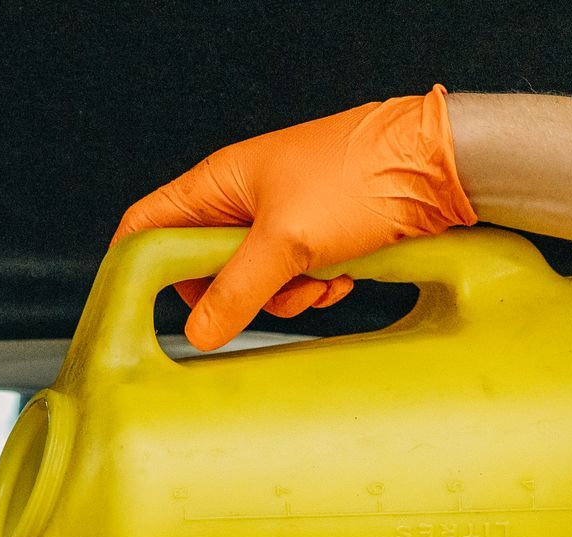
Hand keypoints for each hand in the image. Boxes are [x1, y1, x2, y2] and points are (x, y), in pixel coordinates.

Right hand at [111, 85, 475, 351]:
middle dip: (233, 294)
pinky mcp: (314, 236)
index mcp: (217, 184)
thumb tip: (198, 334)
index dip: (136, 266)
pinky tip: (344, 277)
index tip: (142, 310)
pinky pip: (293, 279)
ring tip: (321, 282)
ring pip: (252, 281)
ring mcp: (278, 218)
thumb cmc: (358, 180)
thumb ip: (237, 291)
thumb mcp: (288, 243)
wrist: (434, 167)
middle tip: (266, 295)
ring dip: (285, 296)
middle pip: (202, 267)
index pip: (147, 224)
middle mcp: (241, 199)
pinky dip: (315, 288)